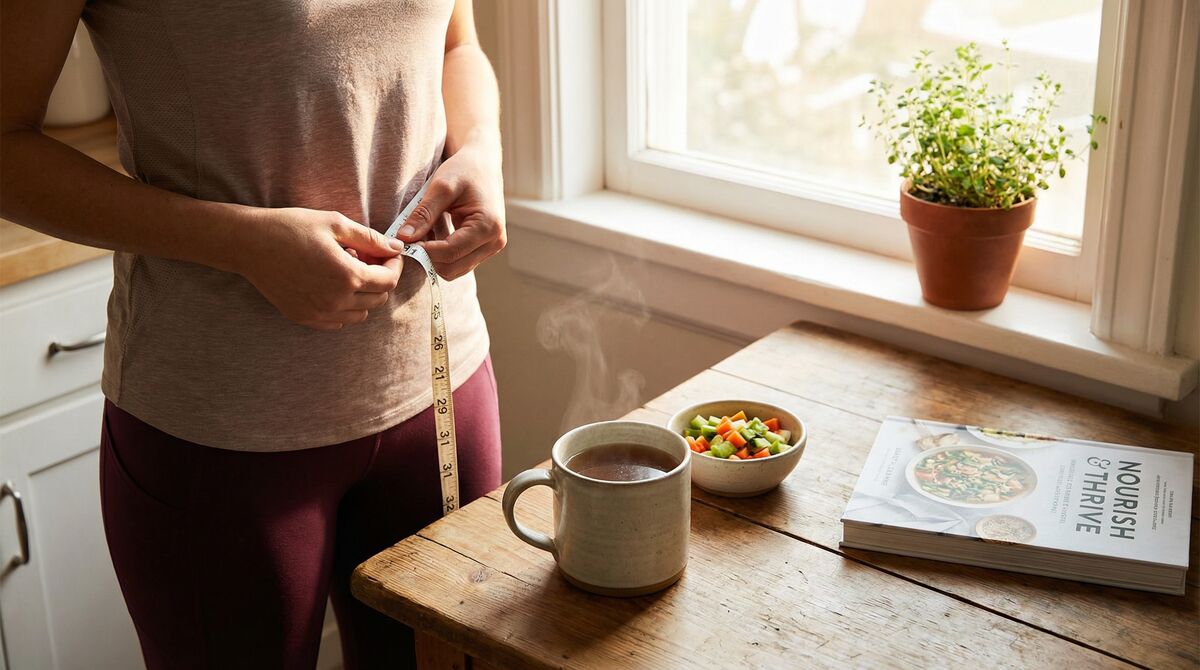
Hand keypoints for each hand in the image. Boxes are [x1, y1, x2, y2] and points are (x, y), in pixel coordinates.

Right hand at [235, 208, 404, 330]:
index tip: (389, 255)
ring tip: (346, 271)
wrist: (249, 244)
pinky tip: (332, 286)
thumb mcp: (335, 224)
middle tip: (365, 258)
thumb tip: (396, 248)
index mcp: (347, 276)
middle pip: (378, 299)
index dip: (394, 266)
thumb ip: (370, 239)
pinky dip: (344, 308)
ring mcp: (319, 313)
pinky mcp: (304, 318)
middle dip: (380, 279)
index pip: (389, 281)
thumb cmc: (291, 228)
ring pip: (360, 314)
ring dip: (363, 295)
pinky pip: (338, 322)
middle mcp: (336, 300)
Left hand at [395, 141, 504, 279]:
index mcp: (488, 226)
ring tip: (423, 235)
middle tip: (410, 239)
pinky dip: (442, 255)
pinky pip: (459, 263)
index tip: (403, 241)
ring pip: (455, 270)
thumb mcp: (441, 187)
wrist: (483, 164)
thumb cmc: (464, 170)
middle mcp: (494, 241)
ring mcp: (492, 247)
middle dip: (428, 257)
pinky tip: (434, 236)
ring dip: (434, 258)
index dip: (423, 251)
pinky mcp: (485, 249)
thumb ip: (423, 214)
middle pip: (453, 267)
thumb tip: (404, 238)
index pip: (450, 252)